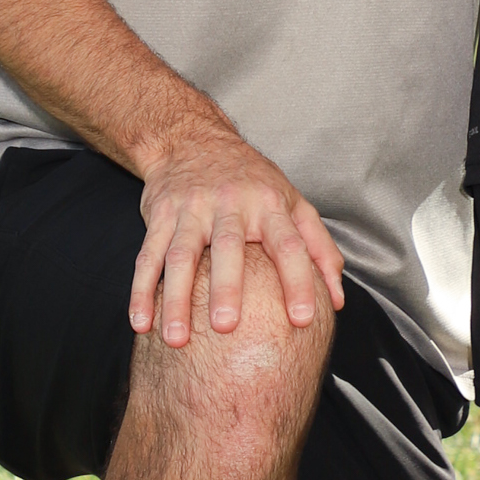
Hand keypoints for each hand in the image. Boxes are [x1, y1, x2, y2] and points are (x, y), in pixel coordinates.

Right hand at [130, 126, 345, 346]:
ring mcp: (191, 210)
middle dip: (226, 288)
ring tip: (176, 340)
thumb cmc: (252, 180)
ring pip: (180, 256)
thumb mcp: (293, 202)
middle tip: (226, 327)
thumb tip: (338, 300)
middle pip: (227, 248)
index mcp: (269, 205)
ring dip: (175, 299)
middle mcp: (230, 205)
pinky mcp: (160, 215)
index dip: (299, 281)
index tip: (303, 319)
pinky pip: (148, 256)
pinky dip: (141, 291)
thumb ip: (319, 250)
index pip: (289, 245)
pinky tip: (140, 323)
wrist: (192, 139)